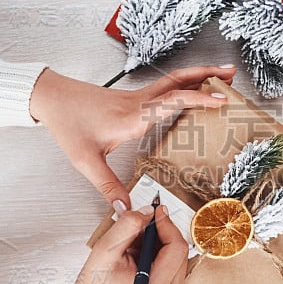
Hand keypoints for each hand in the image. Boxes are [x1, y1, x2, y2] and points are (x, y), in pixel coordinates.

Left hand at [29, 65, 235, 209]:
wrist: (51, 98)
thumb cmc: (67, 124)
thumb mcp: (86, 160)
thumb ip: (108, 186)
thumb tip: (126, 209)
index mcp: (134, 115)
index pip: (173, 100)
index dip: (199, 98)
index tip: (221, 100)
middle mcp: (140, 102)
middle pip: (179, 80)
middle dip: (207, 75)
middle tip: (231, 73)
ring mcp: (137, 97)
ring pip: (173, 80)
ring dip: (198, 76)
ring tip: (219, 77)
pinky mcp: (132, 98)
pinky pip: (165, 88)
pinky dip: (184, 85)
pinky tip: (189, 92)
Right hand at [43, 205, 187, 283]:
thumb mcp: (105, 250)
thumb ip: (128, 226)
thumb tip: (149, 212)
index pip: (176, 247)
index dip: (167, 224)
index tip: (156, 211)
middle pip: (180, 252)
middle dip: (163, 233)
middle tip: (143, 224)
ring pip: (178, 258)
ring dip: (161, 243)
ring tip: (135, 244)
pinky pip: (172, 267)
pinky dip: (159, 255)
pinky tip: (139, 255)